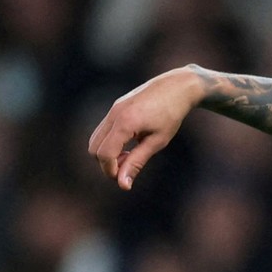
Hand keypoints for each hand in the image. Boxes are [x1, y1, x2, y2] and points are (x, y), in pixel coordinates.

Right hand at [87, 66, 204, 190]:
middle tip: (128, 166)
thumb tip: (123, 184)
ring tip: (130, 155)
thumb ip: (137, 162)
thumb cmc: (171, 115)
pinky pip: (103, 130)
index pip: (105, 154)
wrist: (177, 87)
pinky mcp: (115, 107)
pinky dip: (110, 143)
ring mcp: (113, 109)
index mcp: (125, 123)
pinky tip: (129, 144)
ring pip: (95, 139)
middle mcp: (114, 114)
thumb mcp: (157, 141)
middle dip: (106, 163)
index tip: (124, 179)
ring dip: (107, 153)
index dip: (111, 171)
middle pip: (94, 149)